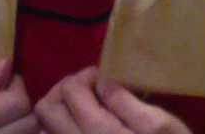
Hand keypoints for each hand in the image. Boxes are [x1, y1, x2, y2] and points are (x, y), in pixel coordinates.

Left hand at [35, 66, 189, 133]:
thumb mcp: (159, 125)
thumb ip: (127, 103)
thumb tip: (102, 82)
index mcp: (99, 132)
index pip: (70, 90)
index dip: (86, 76)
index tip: (106, 78)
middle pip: (45, 109)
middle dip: (65, 90)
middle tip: (91, 89)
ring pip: (45, 128)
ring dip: (62, 111)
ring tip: (87, 108)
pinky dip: (63, 129)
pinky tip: (86, 127)